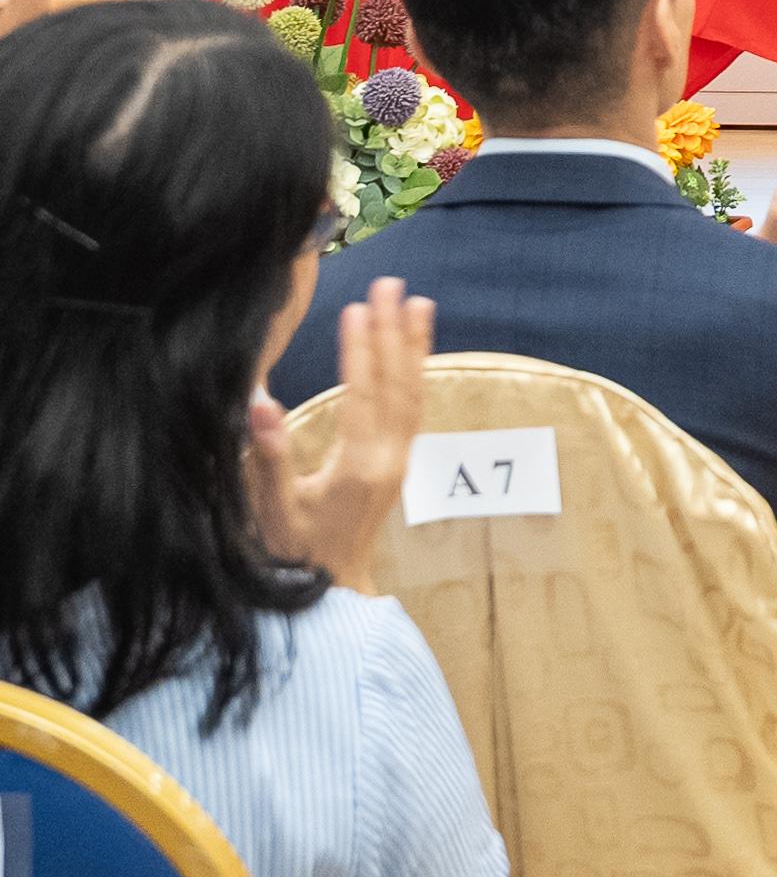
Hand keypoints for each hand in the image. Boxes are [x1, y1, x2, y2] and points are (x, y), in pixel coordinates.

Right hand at [245, 277, 432, 593]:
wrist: (330, 592)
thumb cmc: (291, 554)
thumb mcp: (270, 509)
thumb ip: (267, 457)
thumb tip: (260, 404)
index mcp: (357, 466)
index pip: (363, 394)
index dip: (360, 350)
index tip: (356, 308)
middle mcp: (388, 459)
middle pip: (396, 384)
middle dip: (393, 331)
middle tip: (391, 284)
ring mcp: (399, 461)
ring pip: (413, 393)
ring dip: (414, 346)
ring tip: (417, 302)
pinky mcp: (399, 464)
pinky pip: (414, 409)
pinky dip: (416, 373)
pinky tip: (414, 351)